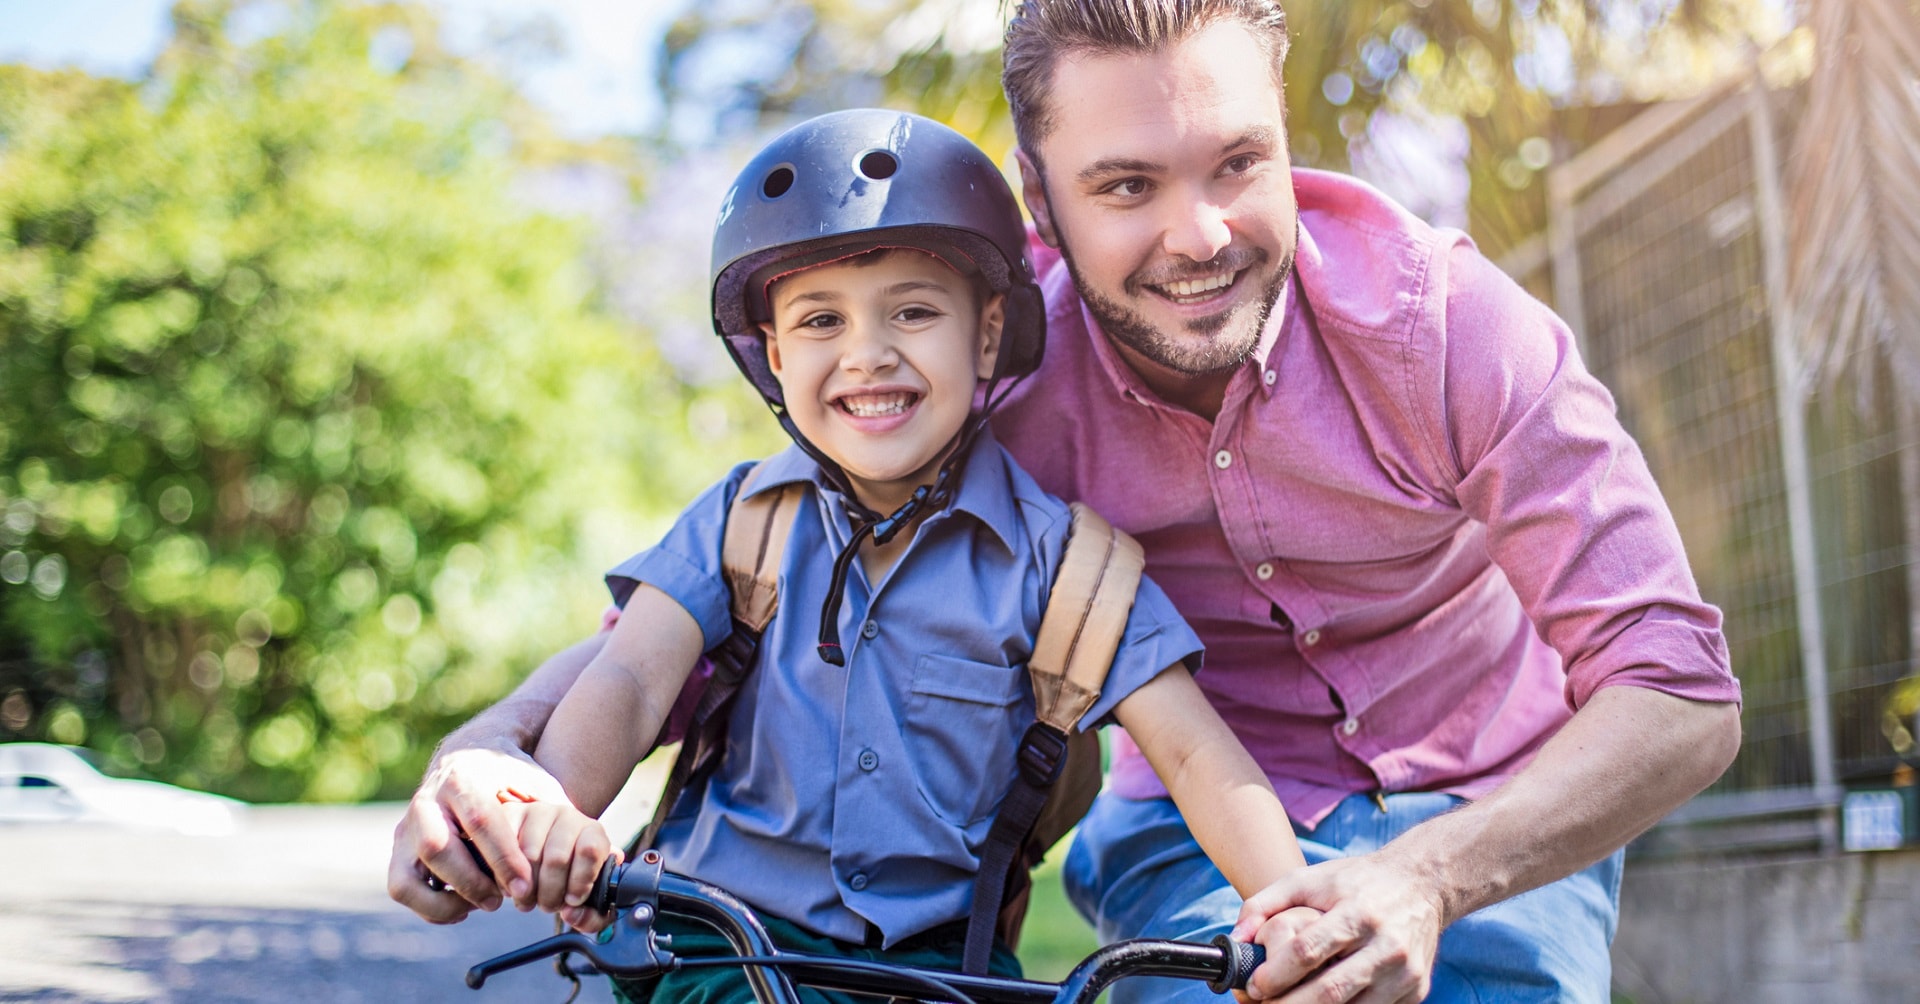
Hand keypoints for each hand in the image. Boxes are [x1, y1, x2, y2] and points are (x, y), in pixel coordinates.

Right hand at [386, 742, 569, 923]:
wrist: (470, 755)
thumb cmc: (511, 777)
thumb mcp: (539, 784)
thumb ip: (564, 814)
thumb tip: (607, 852)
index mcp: (465, 778)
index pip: (481, 821)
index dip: (503, 858)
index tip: (524, 886)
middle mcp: (428, 799)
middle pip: (438, 846)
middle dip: (473, 881)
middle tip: (501, 900)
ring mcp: (408, 824)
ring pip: (409, 872)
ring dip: (446, 899)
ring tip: (482, 904)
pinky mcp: (399, 847)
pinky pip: (399, 887)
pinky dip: (428, 906)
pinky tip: (461, 907)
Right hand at [498, 800, 621, 933]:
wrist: (541, 853)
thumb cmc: (567, 878)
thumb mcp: (587, 898)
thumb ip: (592, 916)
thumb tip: (572, 914)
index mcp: (592, 832)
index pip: (591, 850)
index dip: (580, 881)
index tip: (572, 901)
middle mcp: (567, 816)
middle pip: (557, 859)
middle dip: (549, 893)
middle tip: (545, 905)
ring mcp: (536, 812)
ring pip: (528, 857)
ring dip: (524, 889)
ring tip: (527, 896)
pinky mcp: (509, 815)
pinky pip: (503, 849)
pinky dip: (503, 877)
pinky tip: (509, 883)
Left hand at [1230, 855, 1442, 1002]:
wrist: (1422, 883)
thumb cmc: (1356, 882)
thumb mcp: (1309, 879)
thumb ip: (1265, 904)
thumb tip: (1234, 941)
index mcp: (1357, 912)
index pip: (1309, 951)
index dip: (1276, 974)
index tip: (1254, 985)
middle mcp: (1386, 944)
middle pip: (1330, 991)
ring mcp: (1404, 972)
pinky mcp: (1416, 990)